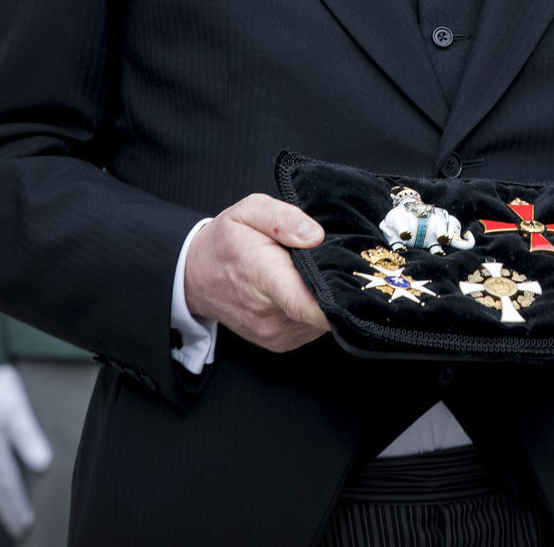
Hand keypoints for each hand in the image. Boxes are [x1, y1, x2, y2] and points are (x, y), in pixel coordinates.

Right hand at [184, 193, 328, 352]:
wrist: (197, 276)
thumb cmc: (225, 241)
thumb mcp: (249, 210)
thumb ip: (282, 217)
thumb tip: (315, 235)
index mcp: (265, 277)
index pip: (305, 302)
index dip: (336, 301)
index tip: (357, 290)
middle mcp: (270, 313)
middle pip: (322, 307)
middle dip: (335, 285)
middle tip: (331, 261)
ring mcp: (275, 333)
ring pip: (320, 319)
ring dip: (323, 297)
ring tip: (307, 273)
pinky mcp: (280, 343)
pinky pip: (312, 327)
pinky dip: (313, 309)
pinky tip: (301, 289)